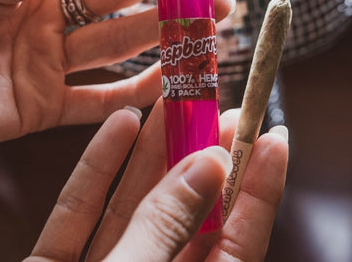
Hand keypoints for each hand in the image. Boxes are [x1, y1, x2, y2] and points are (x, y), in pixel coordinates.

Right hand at [27, 103, 289, 261]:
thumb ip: (164, 230)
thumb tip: (209, 170)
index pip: (237, 248)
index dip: (258, 191)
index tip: (272, 136)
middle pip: (189, 222)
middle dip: (205, 161)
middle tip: (221, 106)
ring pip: (134, 213)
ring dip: (153, 156)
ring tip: (174, 104)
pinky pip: (78, 221)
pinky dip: (95, 175)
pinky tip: (117, 131)